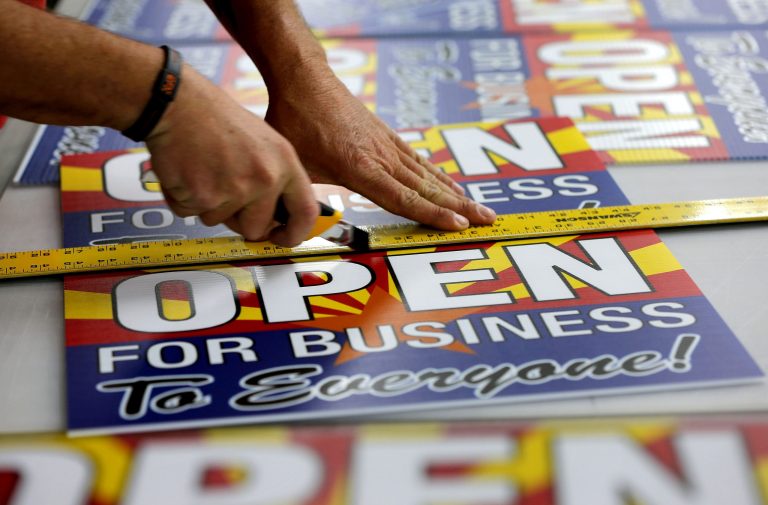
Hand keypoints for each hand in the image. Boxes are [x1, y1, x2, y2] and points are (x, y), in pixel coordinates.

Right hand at [144, 67, 318, 246]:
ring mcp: (234, 190)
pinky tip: (187, 171)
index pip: (305, 212)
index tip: (282, 239)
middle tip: (223, 192)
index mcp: (285, 164)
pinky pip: (192, 213)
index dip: (294, 234)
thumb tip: (278, 216)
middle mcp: (264, 179)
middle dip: (238, 220)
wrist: (178, 103)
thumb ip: (276, 178)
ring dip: (207, 204)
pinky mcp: (203, 197)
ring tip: (204, 170)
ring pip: (219, 221)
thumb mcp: (265, 143)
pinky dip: (184, 198)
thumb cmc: (216, 119)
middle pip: (256, 228)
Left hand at [264, 66, 496, 230]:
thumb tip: (295, 222)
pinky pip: (418, 161)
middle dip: (459, 207)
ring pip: (428, 174)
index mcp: (359, 168)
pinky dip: (438, 175)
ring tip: (481, 208)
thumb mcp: (296, 164)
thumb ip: (305, 195)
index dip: (432, 214)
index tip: (459, 225)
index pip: (403, 198)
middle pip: (427, 188)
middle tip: (487, 220)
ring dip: (456, 193)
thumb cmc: (296, 121)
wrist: (304, 79)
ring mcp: (387, 145)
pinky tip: (451, 185)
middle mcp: (381, 157)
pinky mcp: (386, 136)